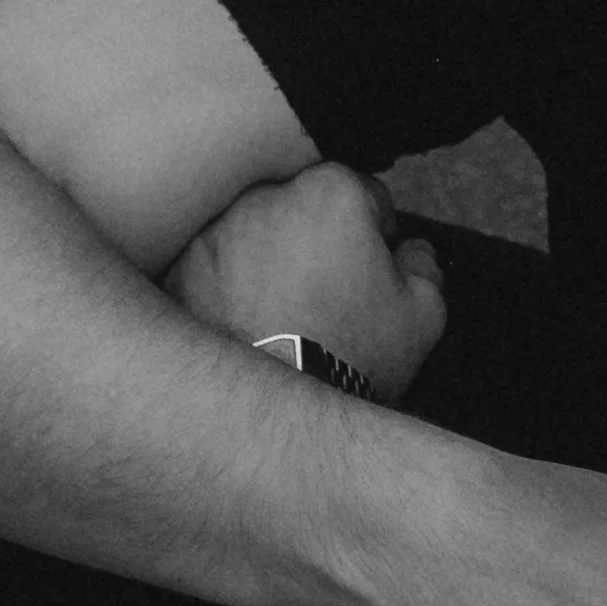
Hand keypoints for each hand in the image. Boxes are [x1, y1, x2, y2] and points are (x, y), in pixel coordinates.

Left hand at [166, 162, 445, 403]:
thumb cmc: (350, 356)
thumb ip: (425, 266)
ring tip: (288, 315)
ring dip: (273, 260)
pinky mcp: (181, 268)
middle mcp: (266, 197)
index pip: (366, 196)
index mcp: (331, 191)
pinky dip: (232, 287)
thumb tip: (412, 252)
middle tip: (331, 297)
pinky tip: (253, 324)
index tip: (373, 271)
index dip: (378, 237)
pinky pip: (217, 267)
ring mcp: (215, 231)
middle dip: (320, 241)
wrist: (272, 414)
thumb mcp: (422, 315)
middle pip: (306, 208)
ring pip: (258, 235)